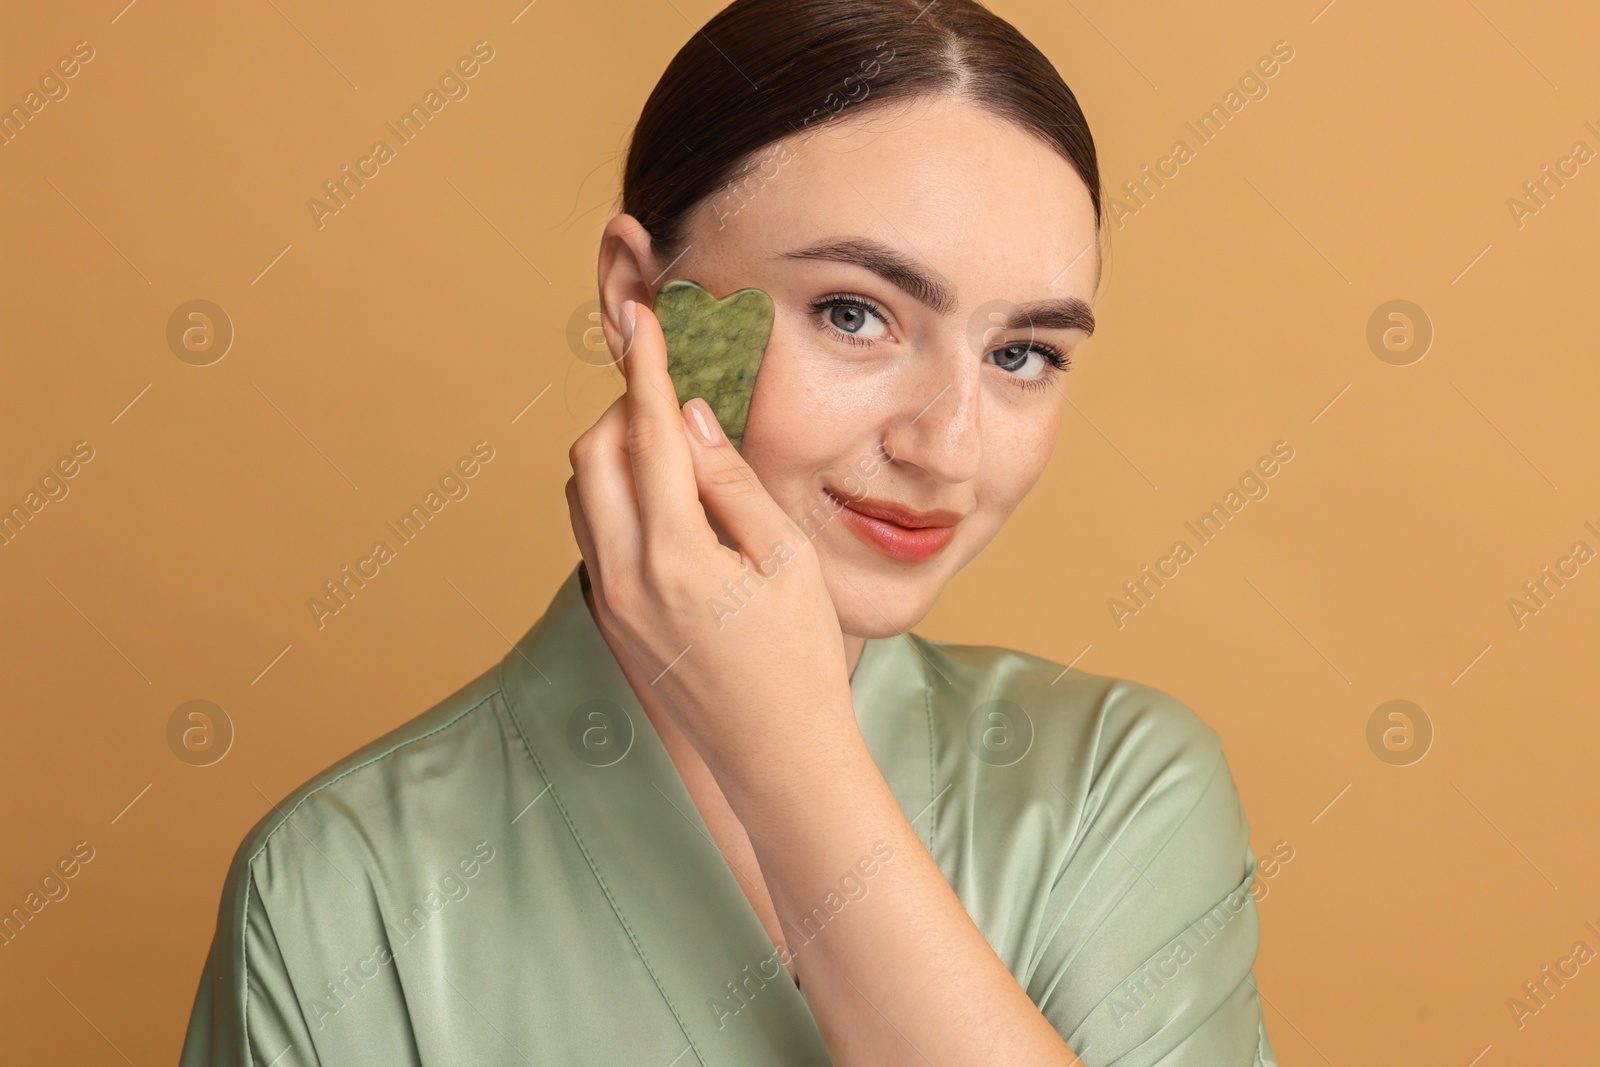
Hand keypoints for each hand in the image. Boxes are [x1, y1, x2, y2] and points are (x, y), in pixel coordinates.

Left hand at [564, 298, 855, 788]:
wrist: (776, 754)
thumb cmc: (799, 658)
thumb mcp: (785, 559)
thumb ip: (733, 481)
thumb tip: (694, 419)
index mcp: (675, 555)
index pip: (648, 435)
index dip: (644, 368)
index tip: (638, 318)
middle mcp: (625, 575)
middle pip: (593, 455)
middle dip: (625, 410)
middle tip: (676, 398)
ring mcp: (610, 600)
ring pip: (582, 493)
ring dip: (613, 453)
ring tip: (674, 448)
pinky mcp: (610, 618)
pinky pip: (591, 532)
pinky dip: (613, 496)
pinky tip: (664, 501)